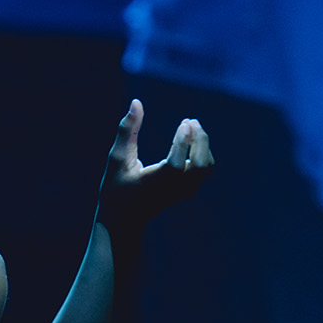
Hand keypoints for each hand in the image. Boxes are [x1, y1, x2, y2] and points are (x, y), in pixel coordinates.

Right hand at [94, 101, 213, 234]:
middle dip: (200, 140)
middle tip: (189, 121)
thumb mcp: (116, 159)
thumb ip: (126, 131)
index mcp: (154, 184)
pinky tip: (189, 138)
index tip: (185, 122)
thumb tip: (136, 102)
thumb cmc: (116, 188)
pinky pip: (203, 168)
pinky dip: (201, 151)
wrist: (124, 220)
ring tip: (190, 125)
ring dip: (202, 144)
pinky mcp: (187, 190)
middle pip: (200, 165)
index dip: (183, 143)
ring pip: (205, 165)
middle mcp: (173, 189)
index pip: (176, 165)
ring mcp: (183, 192)